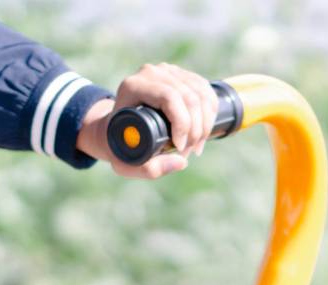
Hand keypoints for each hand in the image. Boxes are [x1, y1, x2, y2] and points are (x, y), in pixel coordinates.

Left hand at [77, 63, 219, 178]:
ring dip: (204, 125)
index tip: (180, 148)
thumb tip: (183, 161)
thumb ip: (149, 169)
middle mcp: (151, 73)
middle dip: (195, 130)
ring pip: (201, 95)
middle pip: (189, 97)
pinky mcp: (181, 75)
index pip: (169, 97)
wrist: (117, 127)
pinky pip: (206, 92)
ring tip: (195, 146)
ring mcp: (167, 71)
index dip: (182, 123)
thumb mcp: (125, 163)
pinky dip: (210, 115)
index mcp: (133, 86)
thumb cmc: (119, 145)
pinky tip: (203, 132)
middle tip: (188, 152)